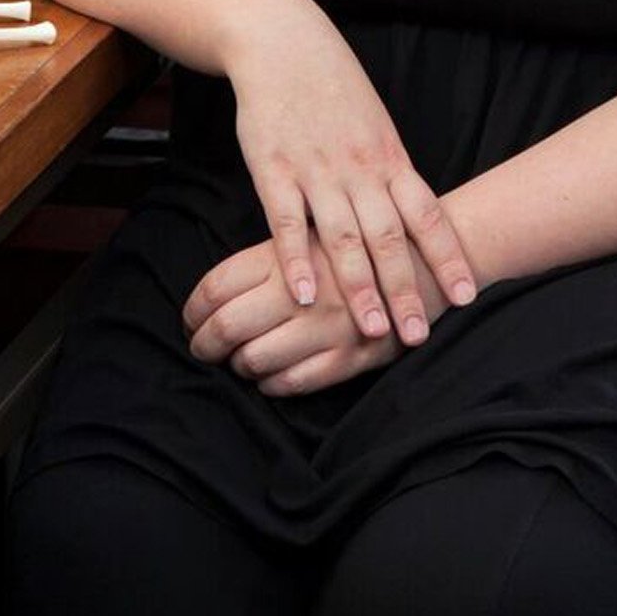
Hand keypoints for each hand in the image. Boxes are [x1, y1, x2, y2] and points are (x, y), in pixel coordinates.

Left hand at [183, 233, 446, 396]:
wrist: (428, 253)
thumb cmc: (362, 237)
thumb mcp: (312, 230)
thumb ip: (272, 254)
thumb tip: (219, 293)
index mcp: (285, 253)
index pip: (217, 286)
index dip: (193, 309)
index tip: (188, 320)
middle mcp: (301, 291)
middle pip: (229, 326)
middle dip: (205, 343)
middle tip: (199, 348)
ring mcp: (324, 328)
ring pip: (257, 360)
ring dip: (239, 366)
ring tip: (238, 361)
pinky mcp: (349, 357)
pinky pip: (294, 383)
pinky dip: (272, 385)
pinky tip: (270, 377)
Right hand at [219, 0, 475, 344]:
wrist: (282, 40)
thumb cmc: (332, 84)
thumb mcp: (374, 122)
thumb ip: (391, 170)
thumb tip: (416, 218)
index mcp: (388, 156)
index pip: (427, 214)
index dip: (447, 256)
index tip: (467, 295)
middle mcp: (358, 167)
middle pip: (389, 237)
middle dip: (406, 289)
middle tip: (419, 335)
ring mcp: (315, 169)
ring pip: (343, 237)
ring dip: (359, 287)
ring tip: (373, 329)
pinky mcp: (272, 168)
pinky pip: (286, 222)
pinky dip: (295, 260)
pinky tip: (303, 295)